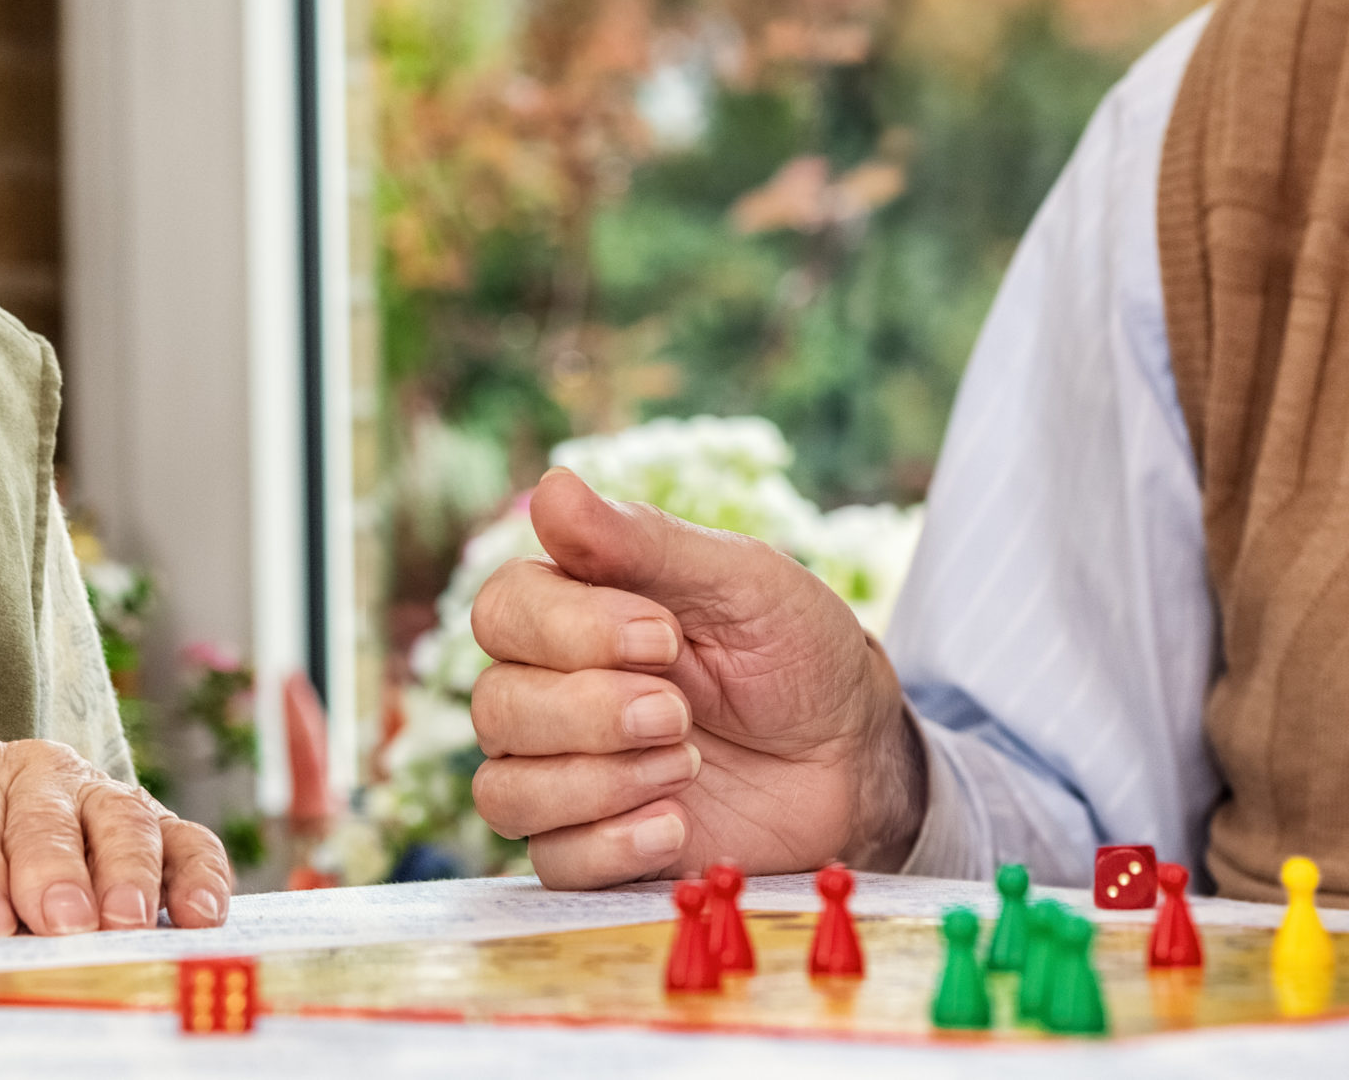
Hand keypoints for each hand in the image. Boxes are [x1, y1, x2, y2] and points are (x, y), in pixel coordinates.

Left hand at [0, 734, 234, 936]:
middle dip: (54, 872)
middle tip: (61, 920)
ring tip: (124, 921)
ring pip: (124, 822)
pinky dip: (200, 878)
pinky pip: (192, 844)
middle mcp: (40, 770)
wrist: (13, 854)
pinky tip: (199, 914)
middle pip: (47, 817)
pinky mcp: (166, 826)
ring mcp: (107, 794)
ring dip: (127, 875)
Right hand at [464, 468, 922, 887]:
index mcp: (576, 614)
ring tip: (686, 763)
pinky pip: (550, 862)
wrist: (854, 757)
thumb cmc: (797, 653)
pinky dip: (612, 844)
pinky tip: (678, 822)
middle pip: (494, 705)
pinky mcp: (595, 850)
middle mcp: (553, 694)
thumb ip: (645, 543)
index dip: (569, 628)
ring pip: (503, 790)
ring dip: (599, 779)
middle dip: (591, 711)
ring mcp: (569, 776)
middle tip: (680, 712)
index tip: (665, 636)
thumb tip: (552, 486)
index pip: (501, 611)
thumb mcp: (744, 582)